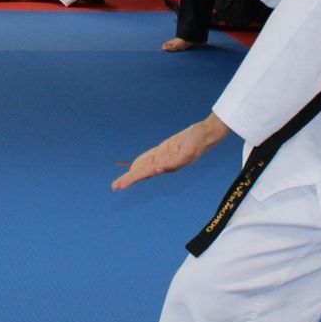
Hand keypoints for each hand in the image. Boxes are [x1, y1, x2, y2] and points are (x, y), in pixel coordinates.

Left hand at [112, 115, 229, 191]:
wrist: (205, 134)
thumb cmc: (198, 142)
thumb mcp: (188, 151)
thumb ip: (175, 161)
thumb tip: (159, 168)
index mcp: (166, 165)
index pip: (145, 173)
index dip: (133, 178)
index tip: (121, 185)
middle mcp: (163, 163)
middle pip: (142, 172)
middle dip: (129, 179)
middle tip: (114, 186)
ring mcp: (163, 157)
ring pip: (144, 166)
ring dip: (132, 173)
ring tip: (121, 181)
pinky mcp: (164, 150)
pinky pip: (149, 157)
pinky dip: (140, 162)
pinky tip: (134, 167)